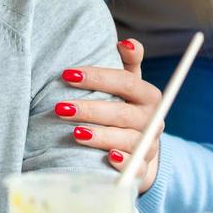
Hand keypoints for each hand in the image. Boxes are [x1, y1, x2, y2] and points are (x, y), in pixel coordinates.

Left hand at [60, 38, 163, 191]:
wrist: (139, 148)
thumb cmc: (126, 107)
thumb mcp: (129, 83)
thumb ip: (129, 61)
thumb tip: (126, 43)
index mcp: (149, 96)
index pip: (125, 82)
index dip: (97, 77)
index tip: (67, 74)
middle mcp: (152, 121)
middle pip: (122, 113)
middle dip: (90, 110)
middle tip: (60, 108)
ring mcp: (148, 146)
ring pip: (127, 140)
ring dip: (101, 136)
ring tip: (75, 133)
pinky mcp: (143, 169)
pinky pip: (135, 168)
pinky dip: (122, 163)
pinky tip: (107, 158)